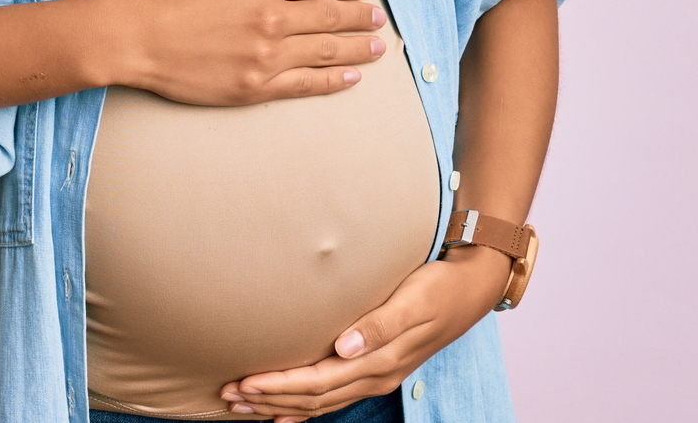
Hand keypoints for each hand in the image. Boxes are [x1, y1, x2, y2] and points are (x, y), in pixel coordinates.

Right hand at [111, 0, 387, 105]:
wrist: (136, 37)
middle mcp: (272, 18)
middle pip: (330, 16)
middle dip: (360, 15)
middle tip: (378, 17)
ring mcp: (266, 56)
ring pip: (326, 51)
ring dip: (358, 47)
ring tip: (379, 46)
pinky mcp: (256, 87)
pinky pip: (305, 84)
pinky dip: (334, 80)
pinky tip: (352, 76)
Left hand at [217, 249, 512, 417]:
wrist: (469, 288)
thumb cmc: (437, 287)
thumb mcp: (413, 300)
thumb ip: (379, 324)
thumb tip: (345, 346)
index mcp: (378, 362)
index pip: (318, 382)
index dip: (279, 386)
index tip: (245, 382)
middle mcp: (374, 376)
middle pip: (313, 399)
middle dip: (268, 399)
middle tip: (228, 394)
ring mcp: (375, 376)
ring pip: (320, 402)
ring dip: (279, 405)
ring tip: (242, 402)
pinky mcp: (374, 369)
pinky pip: (334, 398)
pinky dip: (304, 409)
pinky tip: (282, 414)